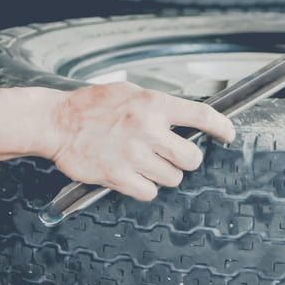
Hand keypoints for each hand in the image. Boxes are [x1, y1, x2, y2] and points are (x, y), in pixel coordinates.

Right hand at [44, 83, 234, 201]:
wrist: (56, 122)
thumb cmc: (90, 106)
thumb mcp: (129, 92)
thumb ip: (157, 105)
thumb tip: (185, 118)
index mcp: (153, 104)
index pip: (202, 116)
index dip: (222, 127)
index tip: (228, 134)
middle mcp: (147, 129)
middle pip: (192, 157)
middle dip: (186, 159)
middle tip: (174, 156)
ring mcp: (134, 155)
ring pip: (173, 178)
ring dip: (163, 174)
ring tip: (145, 163)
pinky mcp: (119, 176)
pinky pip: (149, 192)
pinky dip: (144, 188)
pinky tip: (133, 176)